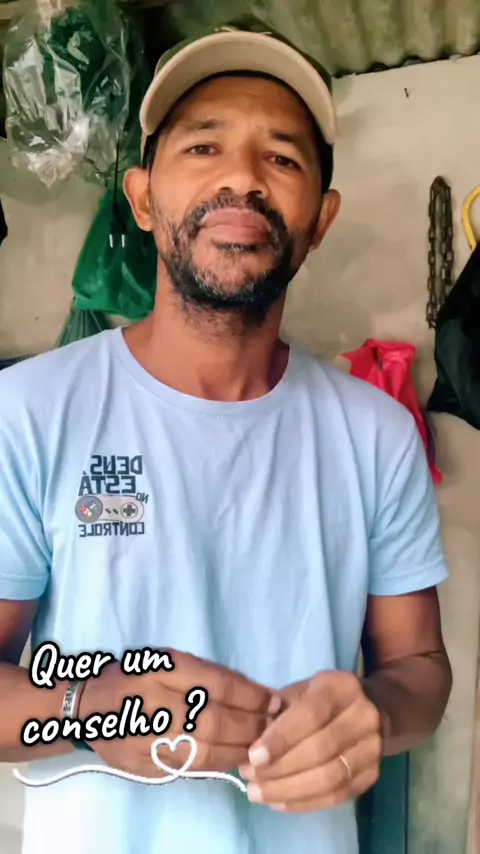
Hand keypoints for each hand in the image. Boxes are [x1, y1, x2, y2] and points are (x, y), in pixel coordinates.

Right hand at [79, 651, 280, 777]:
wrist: (91, 705)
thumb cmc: (140, 675)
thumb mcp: (170, 659)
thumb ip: (208, 675)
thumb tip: (256, 693)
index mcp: (161, 668)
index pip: (216, 684)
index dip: (251, 695)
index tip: (274, 700)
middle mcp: (153, 702)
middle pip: (213, 721)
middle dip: (250, 726)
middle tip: (273, 726)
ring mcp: (146, 737)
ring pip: (203, 751)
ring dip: (239, 750)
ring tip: (259, 745)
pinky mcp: (144, 764)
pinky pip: (189, 768)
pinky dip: (217, 765)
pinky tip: (233, 758)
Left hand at [238, 671, 381, 812]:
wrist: (374, 709)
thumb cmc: (323, 699)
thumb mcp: (301, 691)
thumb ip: (279, 711)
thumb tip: (251, 741)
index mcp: (341, 687)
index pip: (311, 715)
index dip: (281, 738)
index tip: (253, 757)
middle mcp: (363, 717)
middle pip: (321, 750)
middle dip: (280, 768)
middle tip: (250, 777)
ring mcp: (372, 749)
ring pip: (329, 778)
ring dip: (288, 790)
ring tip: (258, 793)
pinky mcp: (372, 776)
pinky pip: (336, 796)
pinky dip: (304, 803)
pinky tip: (278, 802)